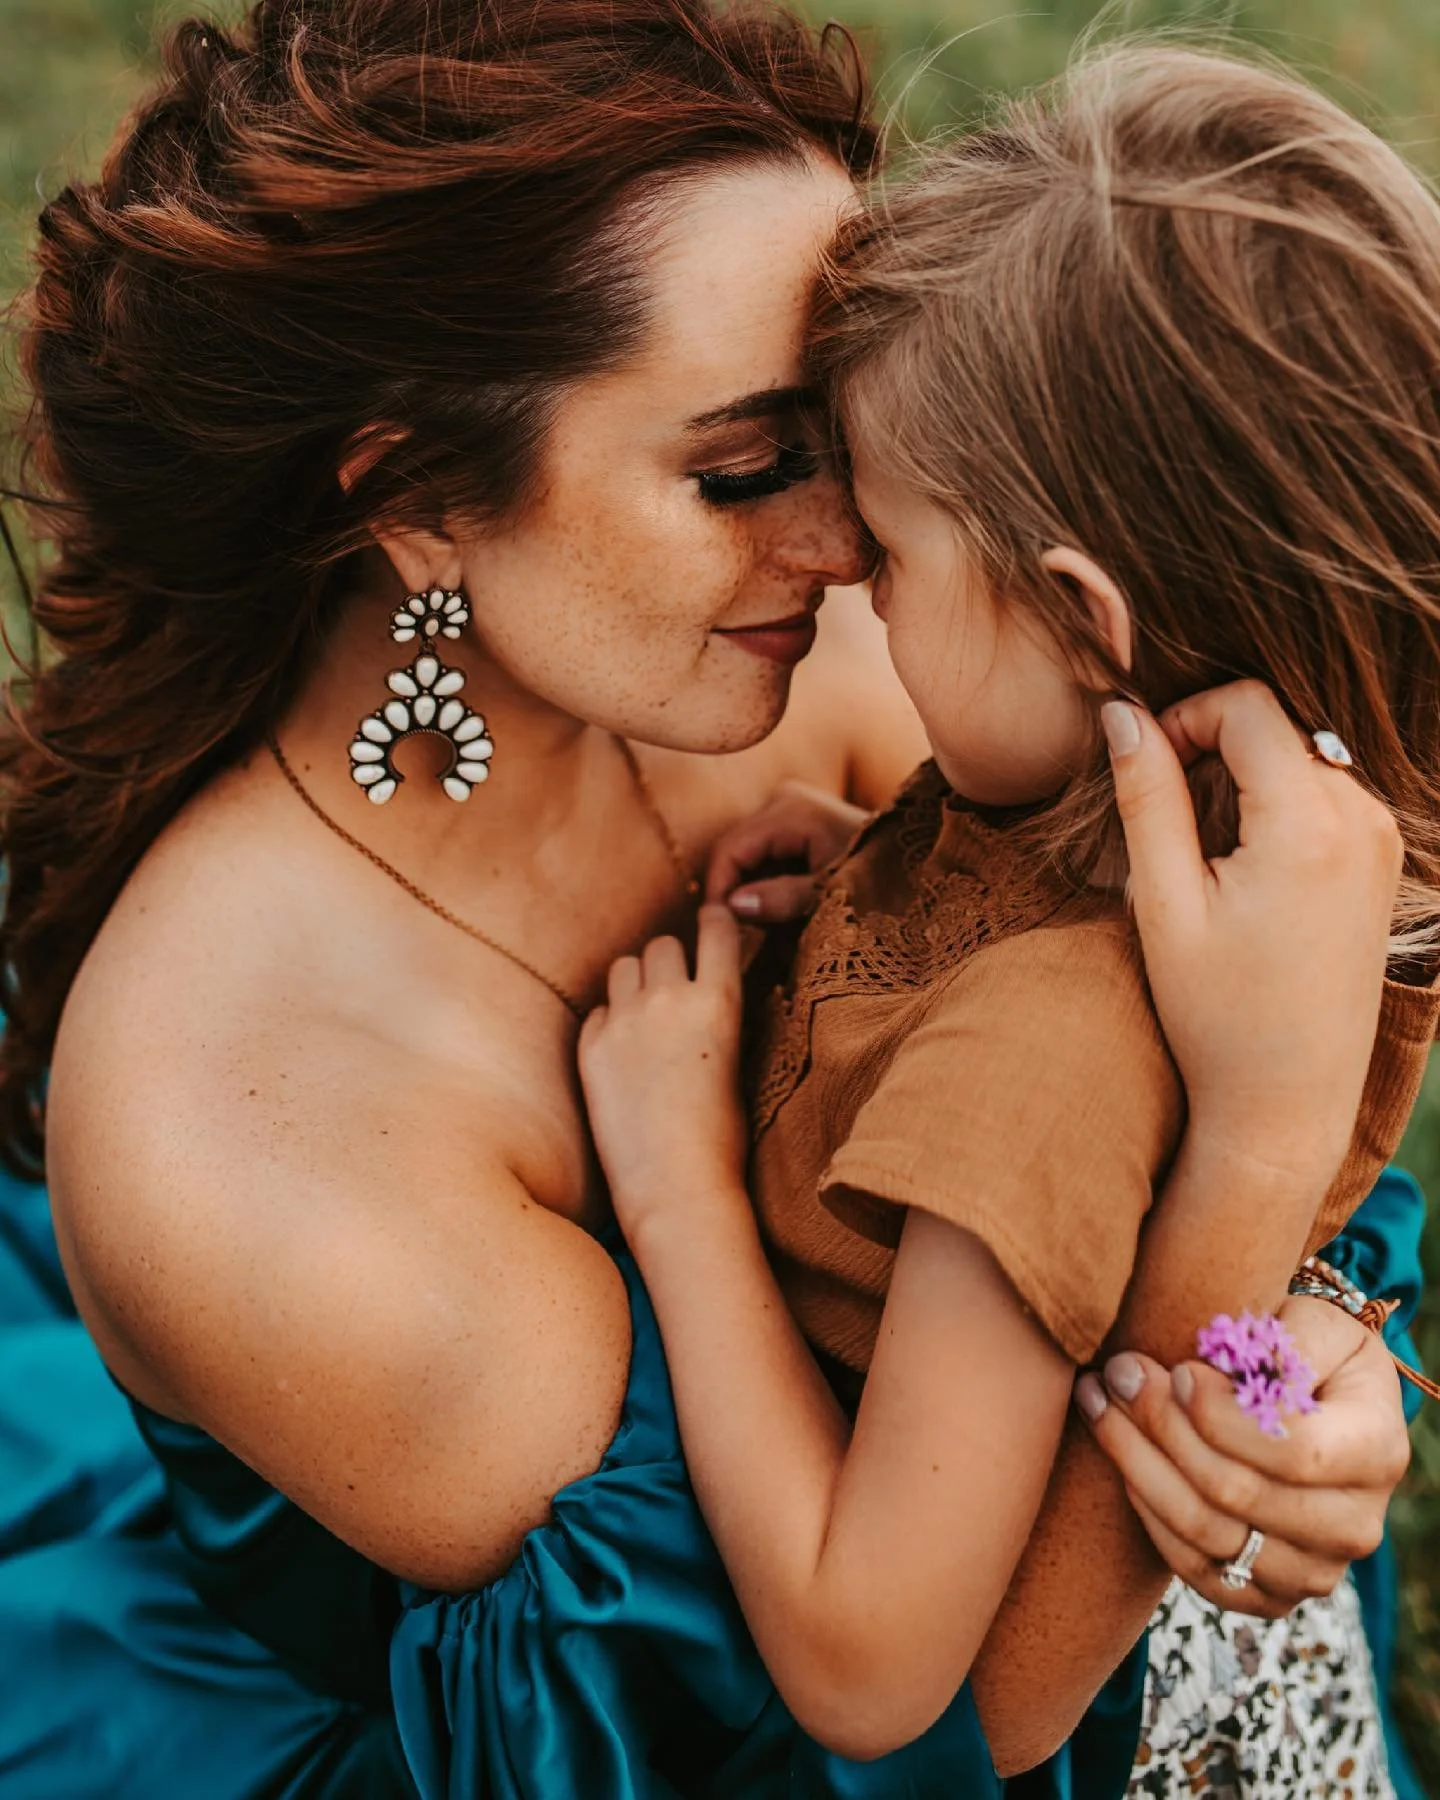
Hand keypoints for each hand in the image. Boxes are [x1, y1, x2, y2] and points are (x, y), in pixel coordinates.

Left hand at [579, 907, 748, 1244]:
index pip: (717, 929)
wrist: (676, 1189)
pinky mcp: (590, 1047)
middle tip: (673, 987)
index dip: (715, 920)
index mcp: (719, 1002)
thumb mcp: (737, 1061)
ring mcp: (624, 1021)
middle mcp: (670, 999)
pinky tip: (621, 1054)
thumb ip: (717, 1016)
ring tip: (643, 1015)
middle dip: (670, 959)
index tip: (712, 919)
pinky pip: (598, 1010)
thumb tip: (707, 991)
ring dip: (635, 981)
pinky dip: (609, 1021)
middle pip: (663, 944)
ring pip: (624, 966)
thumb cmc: (722, 1139)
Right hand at [706, 780, 872, 923]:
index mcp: (790, 810)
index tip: (720, 932)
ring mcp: (789, 808)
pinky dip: (767, 886)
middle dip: (734, 895)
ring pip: (748, 857)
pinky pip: (766, 857)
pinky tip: (778, 914)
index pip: (730, 850)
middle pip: (735, 852)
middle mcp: (784, 800)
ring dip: (751, 894)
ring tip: (762, 931)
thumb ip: (783, 899)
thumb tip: (733, 906)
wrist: (919, 862)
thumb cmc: (881, 876)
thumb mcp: (831, 893)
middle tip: (738, 938)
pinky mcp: (796, 823)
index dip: (719, 891)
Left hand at [1075, 1295, 1407, 1616]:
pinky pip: (1193, 1567)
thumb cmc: (1311, 1352)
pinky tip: (1120, 1456)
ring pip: (1204, 1533)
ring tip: (1097, 1400)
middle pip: (1235, 1493)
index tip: (1177, 1371)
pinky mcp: (1268, 1594)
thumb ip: (1277, 1340)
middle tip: (1116, 1372)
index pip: (1292, 1450)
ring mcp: (1313, 1570)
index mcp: (1376, 1451)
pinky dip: (1147, 1510)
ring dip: (1136, 1462)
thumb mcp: (1314, 1324)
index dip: (1221, 1414)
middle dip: (1161, 1426)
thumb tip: (1209, 1372)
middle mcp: (1354, 1525)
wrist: (1321, 1404)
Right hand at [1104, 682, 1402, 1189]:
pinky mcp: (1384, 863)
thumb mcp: (1163, 902)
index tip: (1147, 771)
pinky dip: (1277, 808)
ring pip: (1301, 756)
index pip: (1247, 705)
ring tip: (1206, 858)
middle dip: (1213, 749)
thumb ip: (1145, 797)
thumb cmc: (1215, 1014)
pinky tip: (1246, 875)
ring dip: (1245, 779)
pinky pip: (1325, 794)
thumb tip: (1122, 712)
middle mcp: (1362, 820)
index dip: (1183, 718)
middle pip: (1278, 725)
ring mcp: (1383, 841)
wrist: (1287, 1102)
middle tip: (1169, 823)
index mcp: (1309, 824)